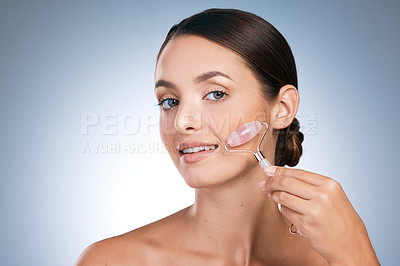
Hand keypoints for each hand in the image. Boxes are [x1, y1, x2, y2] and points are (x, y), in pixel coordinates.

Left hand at [259, 165, 378, 264]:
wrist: (352, 246)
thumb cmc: (341, 221)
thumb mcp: (333, 196)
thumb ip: (310, 186)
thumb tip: (283, 175)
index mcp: (329, 184)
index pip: (297, 172)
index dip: (279, 171)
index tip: (268, 170)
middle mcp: (322, 195)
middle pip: (286, 182)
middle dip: (271, 182)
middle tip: (264, 184)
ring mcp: (313, 210)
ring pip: (283, 197)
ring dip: (273, 195)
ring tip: (272, 195)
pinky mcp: (306, 224)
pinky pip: (286, 212)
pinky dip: (283, 209)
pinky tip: (287, 210)